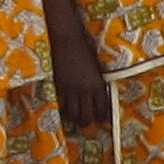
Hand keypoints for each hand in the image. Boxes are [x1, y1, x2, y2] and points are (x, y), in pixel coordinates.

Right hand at [48, 23, 108, 137]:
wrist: (68, 40)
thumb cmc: (86, 49)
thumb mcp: (97, 67)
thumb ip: (99, 82)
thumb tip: (101, 93)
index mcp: (98, 85)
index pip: (103, 109)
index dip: (103, 118)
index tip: (103, 121)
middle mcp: (86, 90)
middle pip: (87, 115)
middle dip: (89, 122)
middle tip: (88, 123)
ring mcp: (71, 89)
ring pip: (74, 114)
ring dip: (76, 119)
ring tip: (77, 120)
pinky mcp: (60, 86)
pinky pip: (62, 105)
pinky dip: (65, 110)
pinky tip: (67, 111)